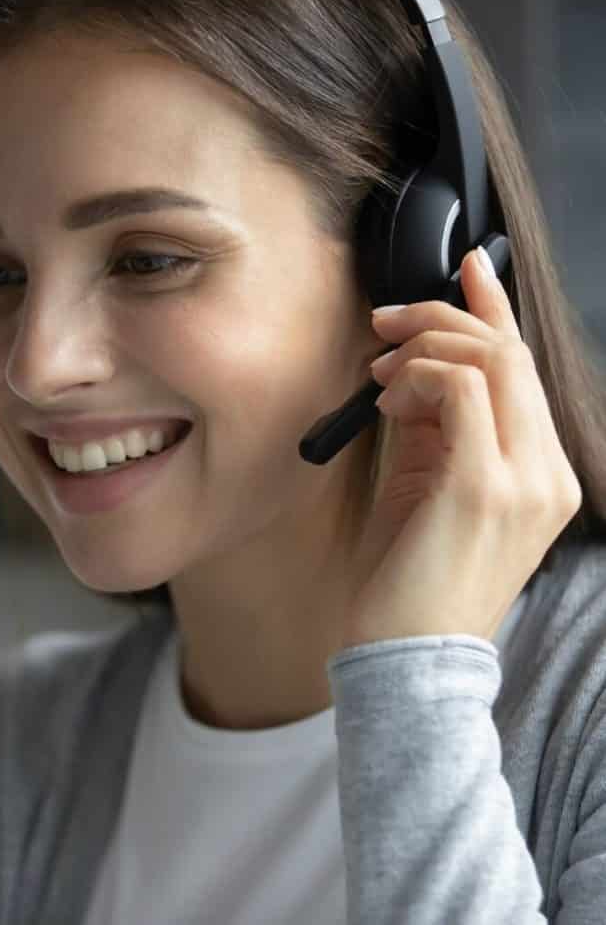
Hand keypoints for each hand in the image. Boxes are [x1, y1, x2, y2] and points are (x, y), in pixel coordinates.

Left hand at [337, 247, 581, 651]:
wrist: (406, 661)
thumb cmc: (409, 581)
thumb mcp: (429, 491)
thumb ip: (437, 430)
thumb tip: (415, 372)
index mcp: (540, 475)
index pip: (525, 371)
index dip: (496, 309)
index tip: (468, 265)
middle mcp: (548, 473)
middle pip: (509, 353)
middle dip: (440, 320)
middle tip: (383, 325)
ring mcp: (525, 480)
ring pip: (490, 361)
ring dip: (422, 349)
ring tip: (378, 376)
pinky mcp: (485, 486)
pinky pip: (462, 391)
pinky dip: (417, 381)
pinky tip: (386, 404)